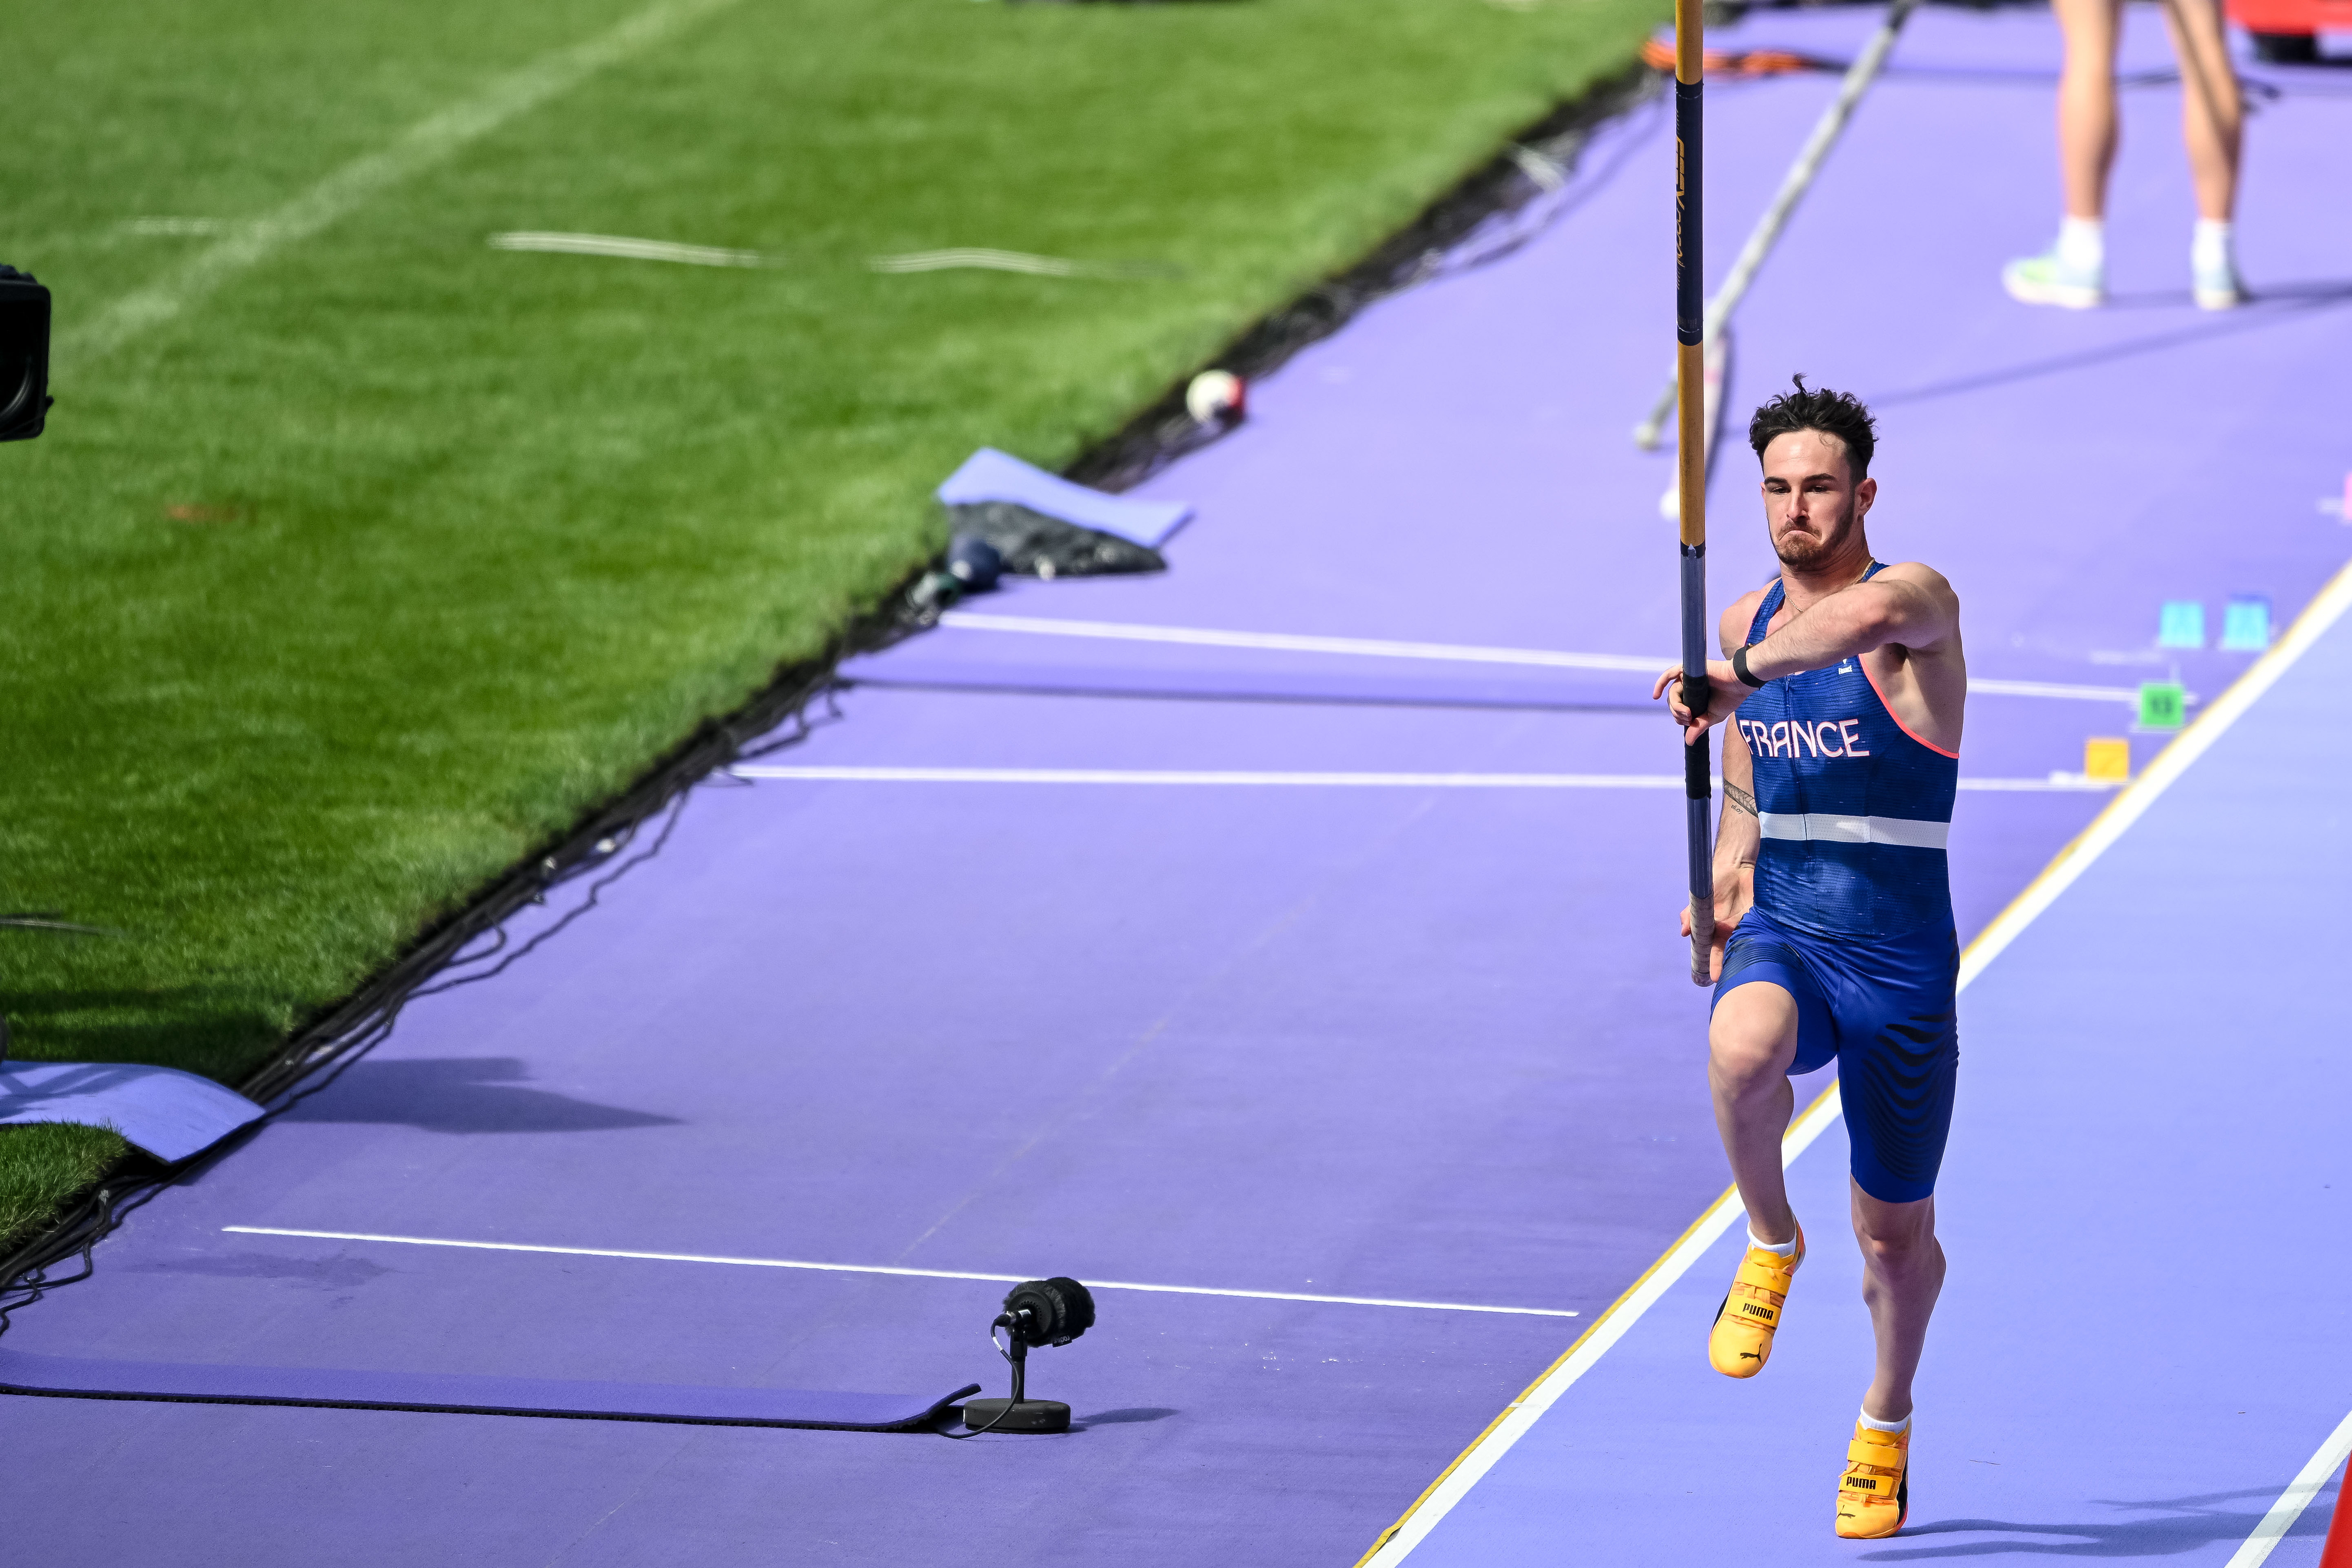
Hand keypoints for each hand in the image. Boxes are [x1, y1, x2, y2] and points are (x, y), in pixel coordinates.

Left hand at [1652, 659, 1752, 743]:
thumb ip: (1698, 727)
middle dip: (1677, 713)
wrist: (1739, 684)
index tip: (1690, 722)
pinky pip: (1669, 674)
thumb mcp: (1712, 717)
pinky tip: (1655, 695)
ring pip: (1672, 692)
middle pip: (1673, 701)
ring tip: (1687, 713)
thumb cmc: (1729, 698)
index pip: (1678, 708)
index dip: (1679, 717)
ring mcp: (1687, 678)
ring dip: (1676, 706)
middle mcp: (1689, 687)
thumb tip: (1688, 742)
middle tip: (1689, 717)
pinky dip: (1660, 683)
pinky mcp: (1688, 670)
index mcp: (1693, 697)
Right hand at [1677, 868, 1750, 982]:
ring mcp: (1743, 925)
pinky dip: (1761, 940)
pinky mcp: (1757, 918)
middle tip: (1733, 980)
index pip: (1713, 951)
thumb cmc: (1712, 884)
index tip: (1714, 977)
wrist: (1733, 867)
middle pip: (1730, 952)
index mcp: (1713, 929)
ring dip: (1745, 956)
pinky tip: (1762, 949)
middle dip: (1731, 966)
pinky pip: (1759, 932)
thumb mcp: (1697, 900)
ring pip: (1744, 945)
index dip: (1714, 964)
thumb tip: (1684, 933)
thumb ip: (1690, 915)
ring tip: (1748, 970)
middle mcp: (1728, 930)